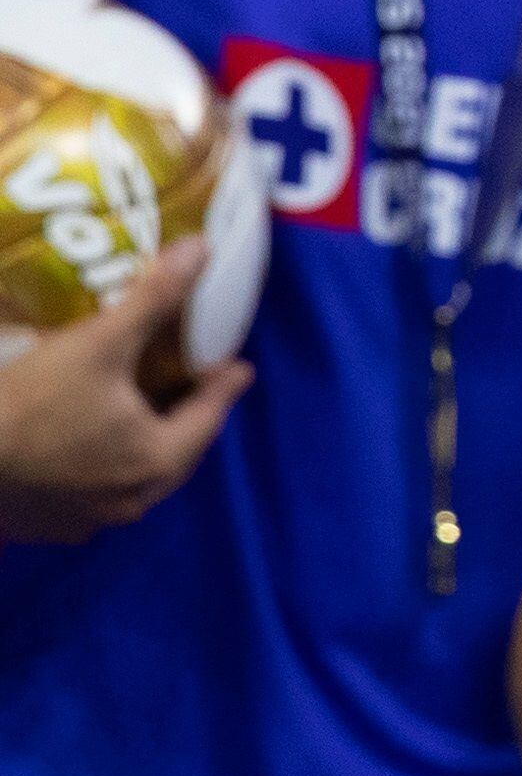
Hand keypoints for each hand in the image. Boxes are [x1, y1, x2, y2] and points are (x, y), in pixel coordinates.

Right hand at [0, 237, 250, 543]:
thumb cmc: (28, 404)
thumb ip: (153, 298)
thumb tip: (200, 249)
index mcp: (156, 460)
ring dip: (146, 445)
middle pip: (177, 453)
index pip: (208, 418)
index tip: (239, 369)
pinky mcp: (47, 526)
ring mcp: (87, 521)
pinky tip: (89, 448)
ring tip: (145, 412)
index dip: (224, 388)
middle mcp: (131, 501)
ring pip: (136, 477)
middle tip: (195, 386)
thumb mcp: (97, 344)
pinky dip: (103, 468)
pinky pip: (93, 494)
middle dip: (189, 418)